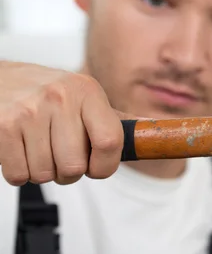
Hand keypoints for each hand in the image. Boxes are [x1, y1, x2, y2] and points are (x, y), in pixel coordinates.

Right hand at [0, 60, 124, 185]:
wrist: (0, 79)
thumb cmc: (45, 92)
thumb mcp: (85, 97)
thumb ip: (115, 120)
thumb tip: (153, 133)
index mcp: (88, 92)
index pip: (111, 142)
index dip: (105, 166)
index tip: (97, 168)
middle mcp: (60, 97)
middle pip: (74, 166)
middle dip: (68, 173)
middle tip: (60, 157)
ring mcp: (29, 111)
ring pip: (45, 174)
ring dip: (42, 172)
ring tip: (38, 149)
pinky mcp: (2, 126)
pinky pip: (18, 175)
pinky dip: (18, 172)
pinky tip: (20, 151)